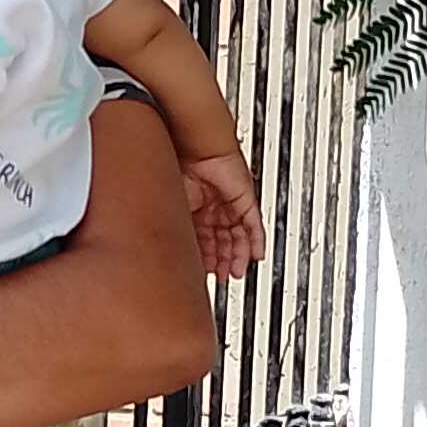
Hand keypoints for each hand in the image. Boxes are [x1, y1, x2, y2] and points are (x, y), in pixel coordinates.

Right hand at [181, 147, 266, 280]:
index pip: (202, 240)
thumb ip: (177, 230)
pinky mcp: (245, 200)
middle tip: (221, 276)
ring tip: (236, 272)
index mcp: (195, 210)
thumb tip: (170, 251)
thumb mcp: (174, 209)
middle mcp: (213, 208)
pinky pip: (254, 225)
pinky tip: (256, 256)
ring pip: (239, 236)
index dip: (204, 258)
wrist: (195, 150)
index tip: (204, 272)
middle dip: (221, 261)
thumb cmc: (179, 171)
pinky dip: (256, 242)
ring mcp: (230, 205)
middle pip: (222, 241)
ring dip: (237, 256)